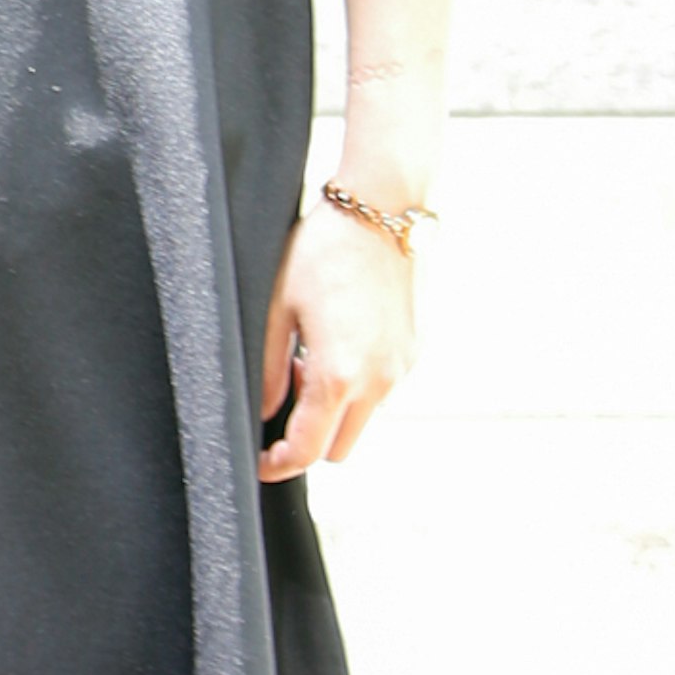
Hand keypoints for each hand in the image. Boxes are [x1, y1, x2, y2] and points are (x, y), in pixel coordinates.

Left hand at [255, 199, 416, 477]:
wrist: (382, 209)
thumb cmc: (323, 250)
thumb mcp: (278, 307)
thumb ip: (269, 369)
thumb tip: (264, 410)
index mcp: (339, 375)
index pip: (309, 450)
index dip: (279, 465)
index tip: (261, 461)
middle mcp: (379, 380)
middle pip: (339, 448)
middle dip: (309, 438)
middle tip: (286, 390)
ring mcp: (401, 368)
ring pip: (363, 420)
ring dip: (334, 409)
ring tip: (310, 357)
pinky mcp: (413, 351)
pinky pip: (381, 391)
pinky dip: (356, 387)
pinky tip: (337, 343)